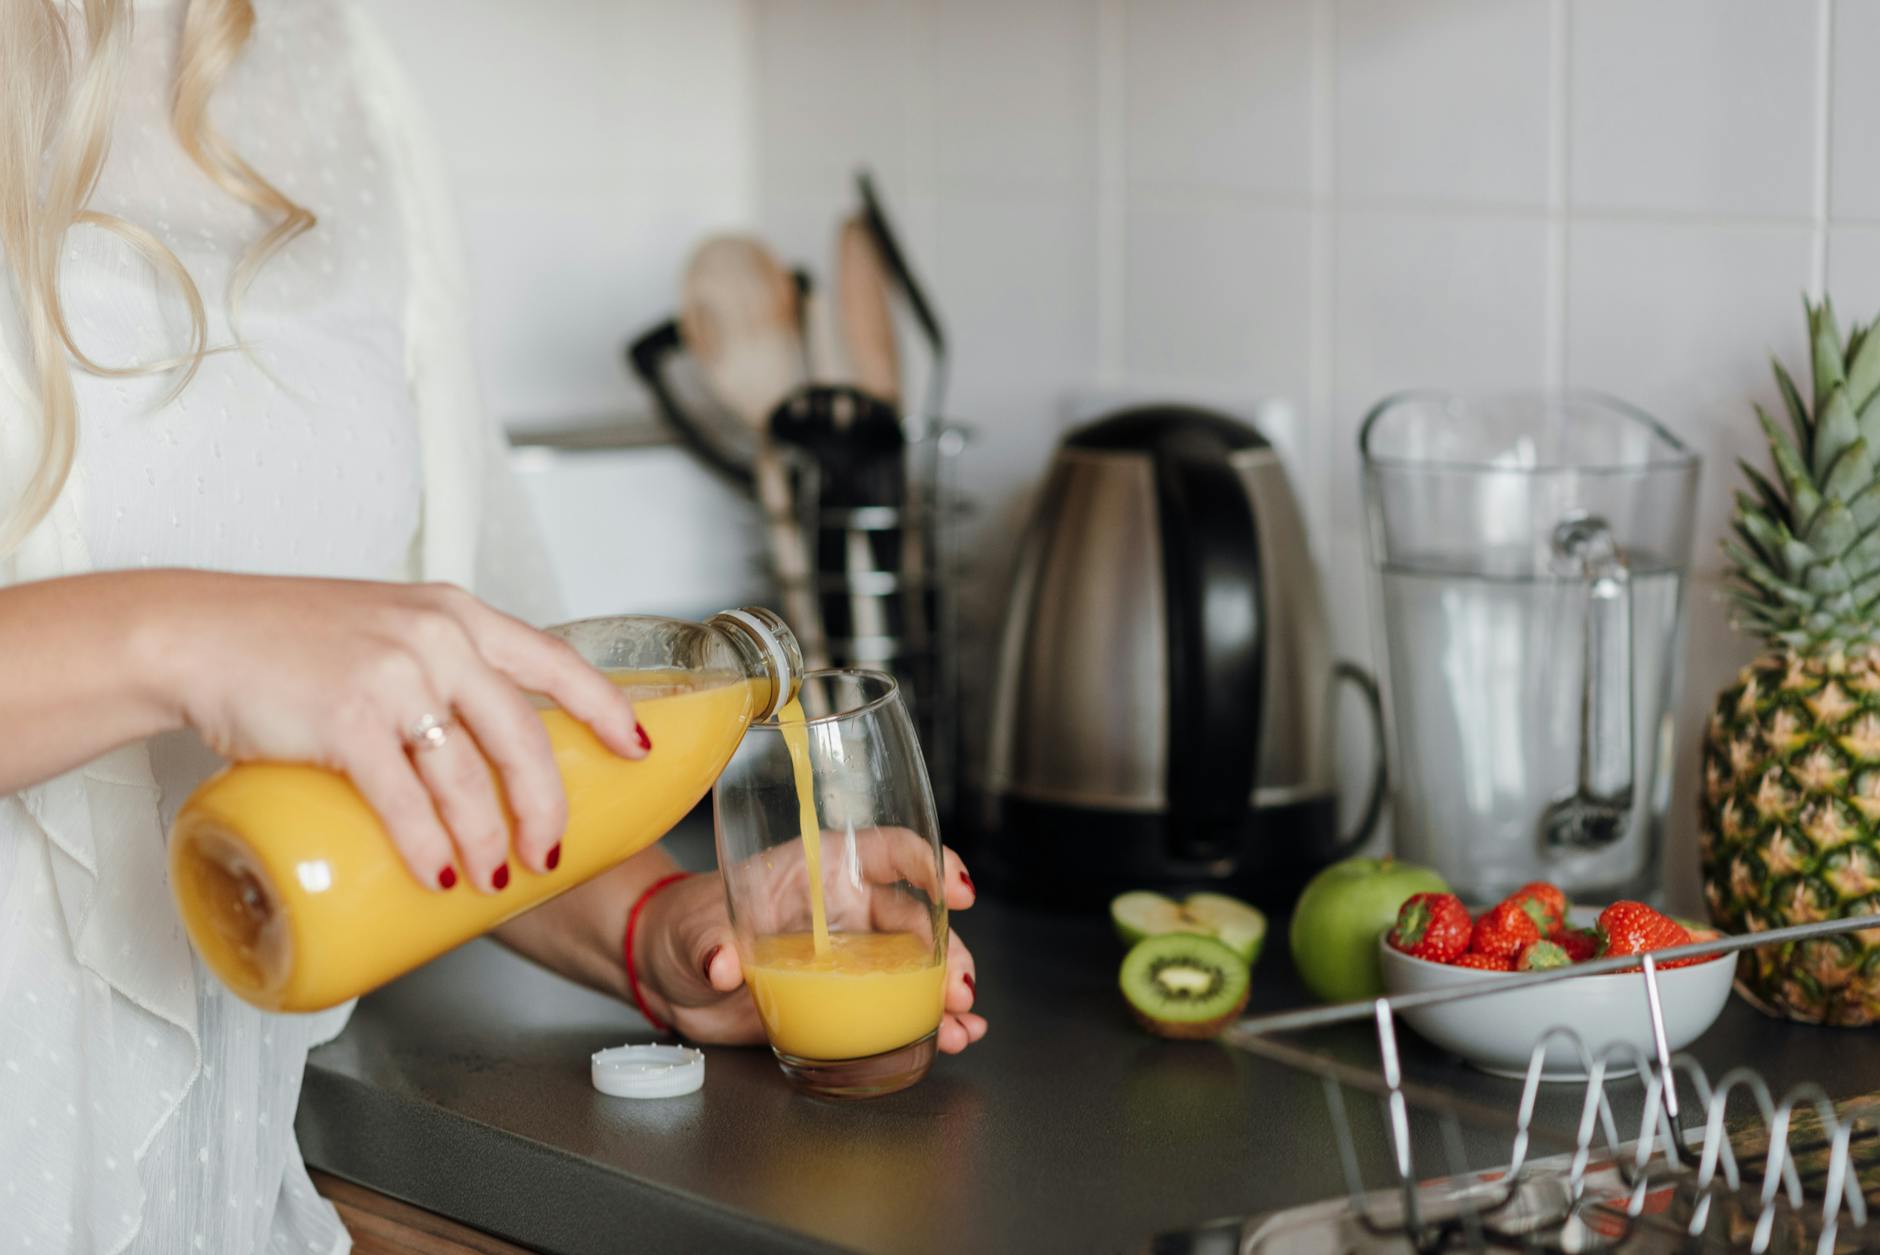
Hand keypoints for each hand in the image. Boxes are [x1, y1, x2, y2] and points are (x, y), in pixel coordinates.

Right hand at [152, 572, 643, 891]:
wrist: (197, 633)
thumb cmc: (290, 640)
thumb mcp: (390, 629)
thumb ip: (440, 667)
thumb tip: (486, 749)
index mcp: (457, 616)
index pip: (557, 662)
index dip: (606, 710)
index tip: (636, 750)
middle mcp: (437, 640)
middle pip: (523, 736)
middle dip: (545, 806)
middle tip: (547, 852)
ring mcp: (393, 679)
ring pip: (468, 778)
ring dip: (487, 841)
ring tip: (490, 878)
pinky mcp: (345, 721)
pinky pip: (404, 800)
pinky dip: (426, 847)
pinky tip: (437, 876)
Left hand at [634, 845, 987, 1053]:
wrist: (666, 975)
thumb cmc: (683, 927)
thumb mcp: (693, 931)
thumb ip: (712, 946)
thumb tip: (723, 965)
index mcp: (817, 870)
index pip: (887, 851)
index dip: (930, 863)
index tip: (956, 890)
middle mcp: (844, 909)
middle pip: (917, 919)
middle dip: (948, 951)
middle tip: (958, 989)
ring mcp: (848, 958)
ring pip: (916, 968)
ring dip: (946, 993)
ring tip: (963, 1023)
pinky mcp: (842, 1000)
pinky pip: (896, 1008)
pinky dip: (928, 1022)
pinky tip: (954, 1037)